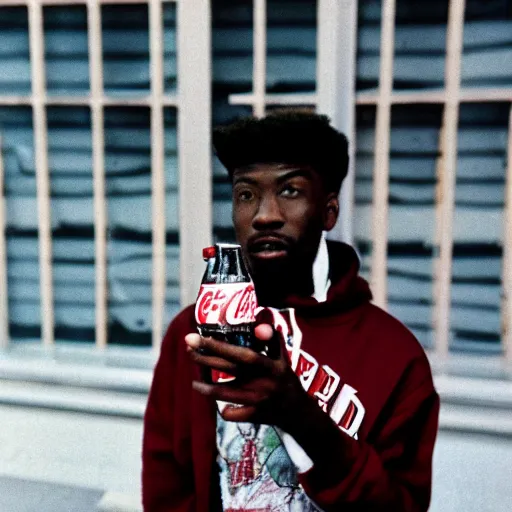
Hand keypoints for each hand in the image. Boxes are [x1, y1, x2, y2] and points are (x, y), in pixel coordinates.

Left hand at [185, 325, 310, 429]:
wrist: (298, 412)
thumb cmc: (286, 378)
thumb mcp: (282, 356)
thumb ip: (271, 339)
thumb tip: (259, 325)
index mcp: (269, 365)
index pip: (240, 353)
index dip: (218, 346)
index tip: (196, 337)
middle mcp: (261, 382)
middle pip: (226, 369)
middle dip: (204, 358)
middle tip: (188, 348)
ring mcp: (256, 401)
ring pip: (224, 394)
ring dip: (206, 388)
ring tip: (194, 382)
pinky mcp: (252, 416)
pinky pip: (231, 414)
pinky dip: (224, 409)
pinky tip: (220, 404)